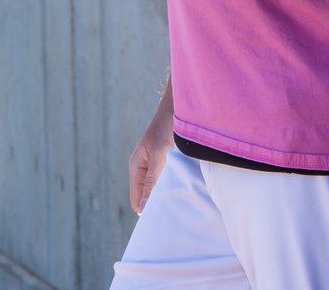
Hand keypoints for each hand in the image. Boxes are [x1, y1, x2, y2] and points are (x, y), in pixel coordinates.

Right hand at [129, 82, 174, 213]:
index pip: (138, 200)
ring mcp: (159, 165)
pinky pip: (173, 181)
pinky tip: (191, 191)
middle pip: (150, 197)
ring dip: (172, 196)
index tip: (163, 222)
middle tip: (177, 218)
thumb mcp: (160, 154)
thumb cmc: (168, 126)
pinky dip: (180, 186)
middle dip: (161, 206)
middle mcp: (146, 168)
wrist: (183, 105)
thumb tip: (144, 209)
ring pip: (162, 189)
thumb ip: (152, 180)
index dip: (148, 212)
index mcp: (136, 166)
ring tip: (186, 206)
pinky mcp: (172, 162)